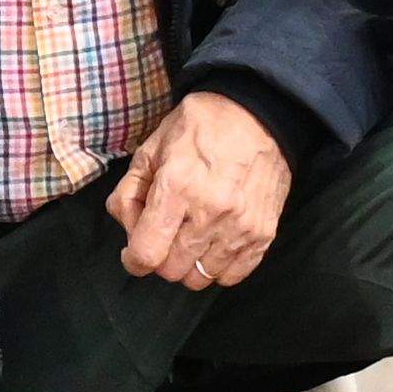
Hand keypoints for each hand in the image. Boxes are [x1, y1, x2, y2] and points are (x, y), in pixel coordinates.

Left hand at [110, 90, 295, 288]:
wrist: (257, 114)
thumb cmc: (199, 127)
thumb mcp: (151, 149)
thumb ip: (129, 192)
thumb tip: (128, 230)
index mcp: (176, 187)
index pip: (147, 253)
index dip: (133, 259)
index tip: (133, 253)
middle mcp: (210, 212)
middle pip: (172, 270)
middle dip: (160, 258)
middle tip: (164, 236)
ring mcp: (240, 226)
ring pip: (201, 277)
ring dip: (188, 264)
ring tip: (189, 238)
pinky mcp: (264, 233)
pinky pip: (232, 275)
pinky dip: (217, 267)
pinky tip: (212, 245)